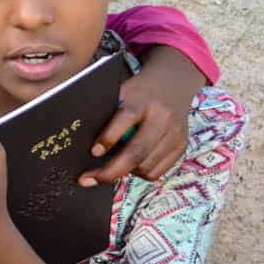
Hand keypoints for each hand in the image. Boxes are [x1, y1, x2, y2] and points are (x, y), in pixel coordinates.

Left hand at [80, 47, 203, 185]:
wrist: (173, 83)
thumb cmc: (138, 91)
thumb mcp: (122, 92)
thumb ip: (109, 113)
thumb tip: (81, 140)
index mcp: (143, 99)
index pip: (126, 118)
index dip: (108, 137)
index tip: (94, 152)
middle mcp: (163, 117)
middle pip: (137, 151)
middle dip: (110, 170)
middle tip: (88, 179)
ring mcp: (175, 134)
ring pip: (146, 166)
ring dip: (125, 172)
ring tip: (111, 166)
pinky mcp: (181, 147)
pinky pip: (157, 172)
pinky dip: (139, 173)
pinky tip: (131, 164)